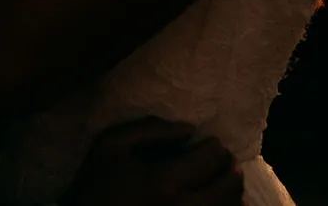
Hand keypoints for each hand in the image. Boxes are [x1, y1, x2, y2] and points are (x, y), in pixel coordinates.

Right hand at [59, 118, 243, 205]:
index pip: (211, 158)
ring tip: (223, 181)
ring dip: (233, 191)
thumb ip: (150, 129)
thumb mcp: (111, 144)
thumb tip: (189, 130)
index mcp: (164, 181)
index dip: (214, 146)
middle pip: (229, 185)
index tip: (207, 143)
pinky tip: (220, 202)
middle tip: (221, 160)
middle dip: (229, 167)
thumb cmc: (95, 184)